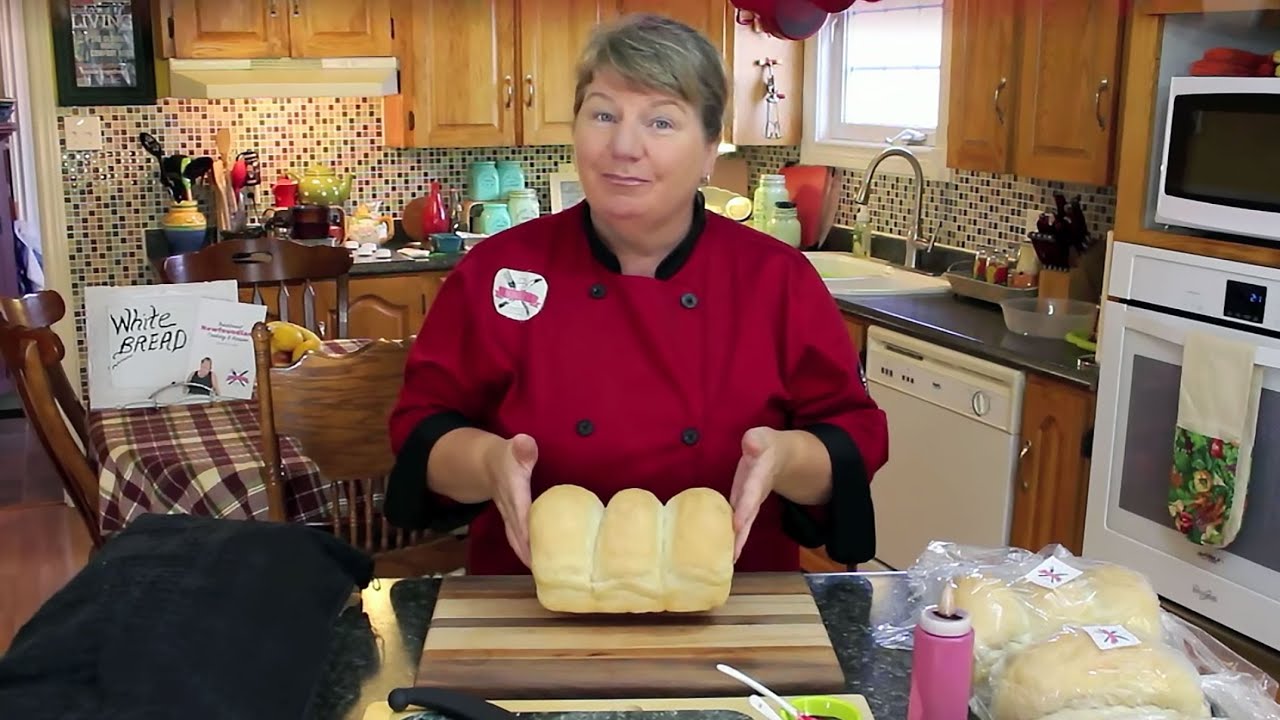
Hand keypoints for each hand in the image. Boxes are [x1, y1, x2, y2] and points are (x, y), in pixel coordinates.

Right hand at [486, 433, 537, 566]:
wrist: (484, 464)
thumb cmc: (505, 456)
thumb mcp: (513, 448)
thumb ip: (522, 448)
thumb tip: (525, 442)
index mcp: (513, 492)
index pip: (520, 512)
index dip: (526, 529)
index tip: (535, 546)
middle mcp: (509, 508)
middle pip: (518, 534)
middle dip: (528, 552)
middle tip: (543, 571)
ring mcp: (509, 516)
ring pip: (516, 539)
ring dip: (527, 555)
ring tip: (543, 572)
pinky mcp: (512, 520)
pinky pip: (519, 538)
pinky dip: (527, 551)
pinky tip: (540, 562)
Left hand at [729, 427, 781, 561]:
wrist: (777, 456)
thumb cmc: (765, 445)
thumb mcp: (762, 437)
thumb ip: (756, 440)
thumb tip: (750, 443)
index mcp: (759, 476)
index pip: (751, 493)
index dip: (745, 508)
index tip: (738, 524)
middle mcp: (755, 494)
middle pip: (749, 516)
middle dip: (741, 534)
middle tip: (733, 554)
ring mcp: (749, 502)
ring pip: (745, 524)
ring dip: (737, 541)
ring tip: (728, 561)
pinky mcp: (743, 505)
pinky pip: (738, 523)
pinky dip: (732, 537)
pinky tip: (723, 552)